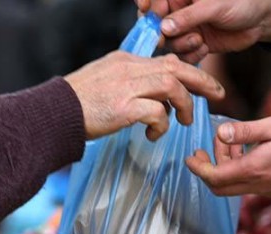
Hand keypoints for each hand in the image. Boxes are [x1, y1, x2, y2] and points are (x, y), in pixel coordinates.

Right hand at [65, 51, 224, 140]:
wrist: (53, 113)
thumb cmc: (77, 104)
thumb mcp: (106, 82)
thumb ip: (130, 83)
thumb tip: (155, 99)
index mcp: (126, 61)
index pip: (167, 61)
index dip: (190, 72)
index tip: (203, 85)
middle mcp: (129, 69)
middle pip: (177, 68)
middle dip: (202, 81)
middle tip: (218, 94)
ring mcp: (127, 87)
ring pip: (172, 87)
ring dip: (184, 106)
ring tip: (183, 122)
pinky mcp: (124, 108)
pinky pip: (157, 113)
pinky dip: (162, 125)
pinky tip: (153, 135)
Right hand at [136, 0, 270, 63]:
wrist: (261, 20)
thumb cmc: (241, 1)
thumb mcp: (213, 5)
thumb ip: (188, 16)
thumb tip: (164, 27)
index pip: (155, 0)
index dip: (147, 6)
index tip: (145, 12)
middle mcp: (180, 11)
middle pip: (156, 24)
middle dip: (161, 33)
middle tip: (165, 40)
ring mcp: (187, 29)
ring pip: (169, 42)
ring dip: (180, 45)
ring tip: (198, 40)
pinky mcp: (195, 44)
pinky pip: (183, 54)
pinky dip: (190, 55)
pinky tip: (204, 49)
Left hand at [187, 115, 270, 196]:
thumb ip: (244, 131)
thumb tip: (220, 133)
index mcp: (254, 170)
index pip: (214, 177)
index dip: (198, 168)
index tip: (190, 156)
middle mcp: (258, 186)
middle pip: (220, 188)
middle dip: (208, 169)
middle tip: (208, 148)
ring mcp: (269, 191)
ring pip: (235, 186)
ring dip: (227, 167)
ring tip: (235, 143)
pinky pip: (250, 185)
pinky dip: (242, 171)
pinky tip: (252, 152)